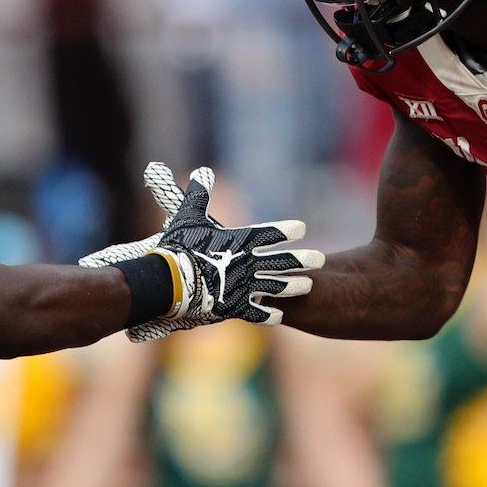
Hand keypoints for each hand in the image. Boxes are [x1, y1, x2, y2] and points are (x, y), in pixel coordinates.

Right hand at [82, 164, 323, 340]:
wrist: (166, 282)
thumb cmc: (177, 247)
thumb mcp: (188, 217)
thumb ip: (199, 195)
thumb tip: (202, 171)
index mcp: (239, 240)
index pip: (270, 233)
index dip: (288, 230)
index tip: (301, 229)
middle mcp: (247, 263)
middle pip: (283, 261)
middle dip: (303, 259)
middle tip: (320, 259)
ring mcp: (243, 287)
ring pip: (277, 287)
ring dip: (293, 286)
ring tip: (307, 285)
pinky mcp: (234, 308)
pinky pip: (257, 314)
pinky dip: (269, 315)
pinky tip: (280, 316)